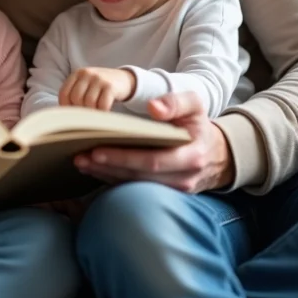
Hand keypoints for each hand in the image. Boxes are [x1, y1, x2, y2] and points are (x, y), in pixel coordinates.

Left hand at [59, 67, 135, 110]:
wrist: (124, 79)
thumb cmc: (100, 87)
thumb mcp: (86, 85)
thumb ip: (76, 94)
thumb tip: (66, 116)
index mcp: (77, 74)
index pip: (64, 93)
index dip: (66, 107)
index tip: (72, 114)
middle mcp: (87, 74)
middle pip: (76, 98)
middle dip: (80, 110)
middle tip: (87, 114)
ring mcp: (99, 79)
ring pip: (89, 102)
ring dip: (92, 112)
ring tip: (96, 113)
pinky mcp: (110, 86)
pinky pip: (102, 105)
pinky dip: (102, 112)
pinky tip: (104, 113)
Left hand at [75, 91, 234, 192]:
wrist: (216, 154)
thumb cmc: (199, 124)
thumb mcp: (196, 106)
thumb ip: (177, 102)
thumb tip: (154, 107)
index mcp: (191, 156)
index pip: (152, 161)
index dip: (124, 157)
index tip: (97, 149)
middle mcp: (183, 178)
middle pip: (139, 176)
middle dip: (108, 167)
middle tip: (81, 156)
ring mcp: (173, 190)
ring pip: (134, 185)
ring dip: (105, 174)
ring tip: (81, 161)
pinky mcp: (164, 195)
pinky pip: (135, 188)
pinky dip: (113, 179)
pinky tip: (94, 169)